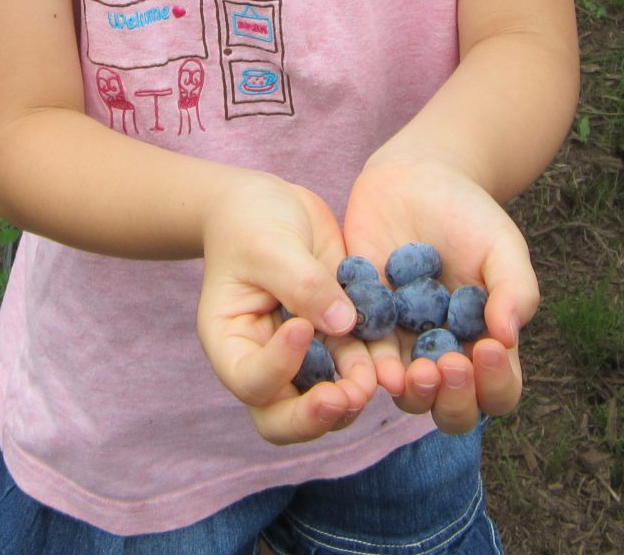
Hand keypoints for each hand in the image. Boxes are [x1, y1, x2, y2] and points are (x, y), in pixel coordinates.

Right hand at [195, 172, 377, 445]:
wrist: (269, 205)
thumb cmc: (250, 221)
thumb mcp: (268, 244)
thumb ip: (301, 283)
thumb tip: (343, 324)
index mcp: (230, 344)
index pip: (250, 381)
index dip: (277, 367)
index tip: (300, 327)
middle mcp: (264, 362)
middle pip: (280, 419)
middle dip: (314, 417)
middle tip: (344, 397)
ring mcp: (302, 357)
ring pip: (323, 403)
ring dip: (351, 398)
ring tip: (379, 380)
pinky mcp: (336, 339)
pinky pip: (355, 367)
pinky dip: (373, 369)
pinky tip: (393, 361)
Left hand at [341, 155, 535, 434]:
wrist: (415, 180)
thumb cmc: (468, 216)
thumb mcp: (502, 246)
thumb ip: (516, 290)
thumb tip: (507, 338)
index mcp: (486, 345)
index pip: (499, 390)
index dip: (495, 383)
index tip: (487, 349)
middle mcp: (445, 355)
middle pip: (451, 409)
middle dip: (451, 399)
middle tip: (446, 366)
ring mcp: (403, 345)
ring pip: (407, 395)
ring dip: (411, 392)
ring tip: (410, 371)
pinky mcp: (365, 326)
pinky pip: (364, 359)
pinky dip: (369, 366)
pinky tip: (374, 360)